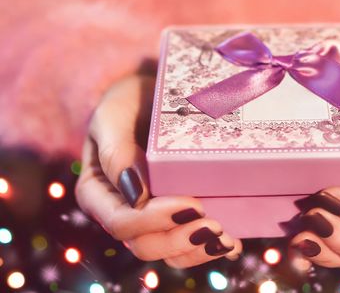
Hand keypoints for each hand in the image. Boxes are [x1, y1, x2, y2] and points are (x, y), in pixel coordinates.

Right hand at [75, 75, 241, 267]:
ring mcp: (149, 217)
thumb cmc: (127, 102)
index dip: (153, 220)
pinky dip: (209, 247)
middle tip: (214, 224)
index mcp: (98, 193)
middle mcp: (121, 212)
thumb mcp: (113, 116)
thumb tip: (136, 196)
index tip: (190, 203)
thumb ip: (115, 151)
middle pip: (145, 245)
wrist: (151, 96)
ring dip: (198, 250)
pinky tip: (232, 243)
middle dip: (180, 240)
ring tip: (226, 239)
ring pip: (168, 252)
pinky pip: (187, 243)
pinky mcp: (173, 215)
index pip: (120, 222)